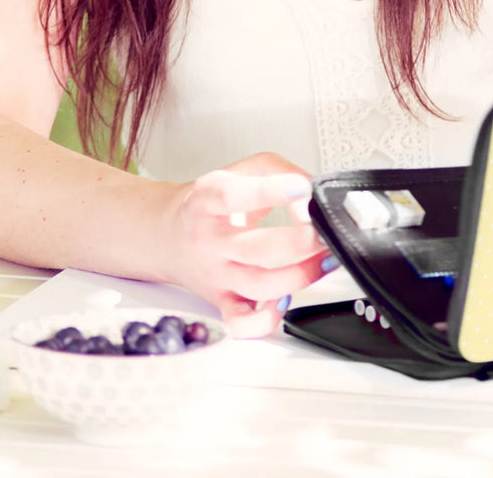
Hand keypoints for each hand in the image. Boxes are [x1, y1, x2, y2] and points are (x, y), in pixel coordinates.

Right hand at [164, 153, 333, 336]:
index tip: (302, 189)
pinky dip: (267, 319)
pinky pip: (242, 323)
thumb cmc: (211, 203)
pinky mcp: (221, 301)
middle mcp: (209, 240)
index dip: (271, 192)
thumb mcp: (240, 170)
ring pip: (259, 286)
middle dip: (299, 242)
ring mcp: (216, 274)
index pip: (233, 196)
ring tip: (324, 259)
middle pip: (256, 248)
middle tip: (323, 231)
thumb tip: (311, 192)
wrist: (169, 234)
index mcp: (208, 200)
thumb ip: (279, 171)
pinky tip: (286, 299)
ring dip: (301, 275)